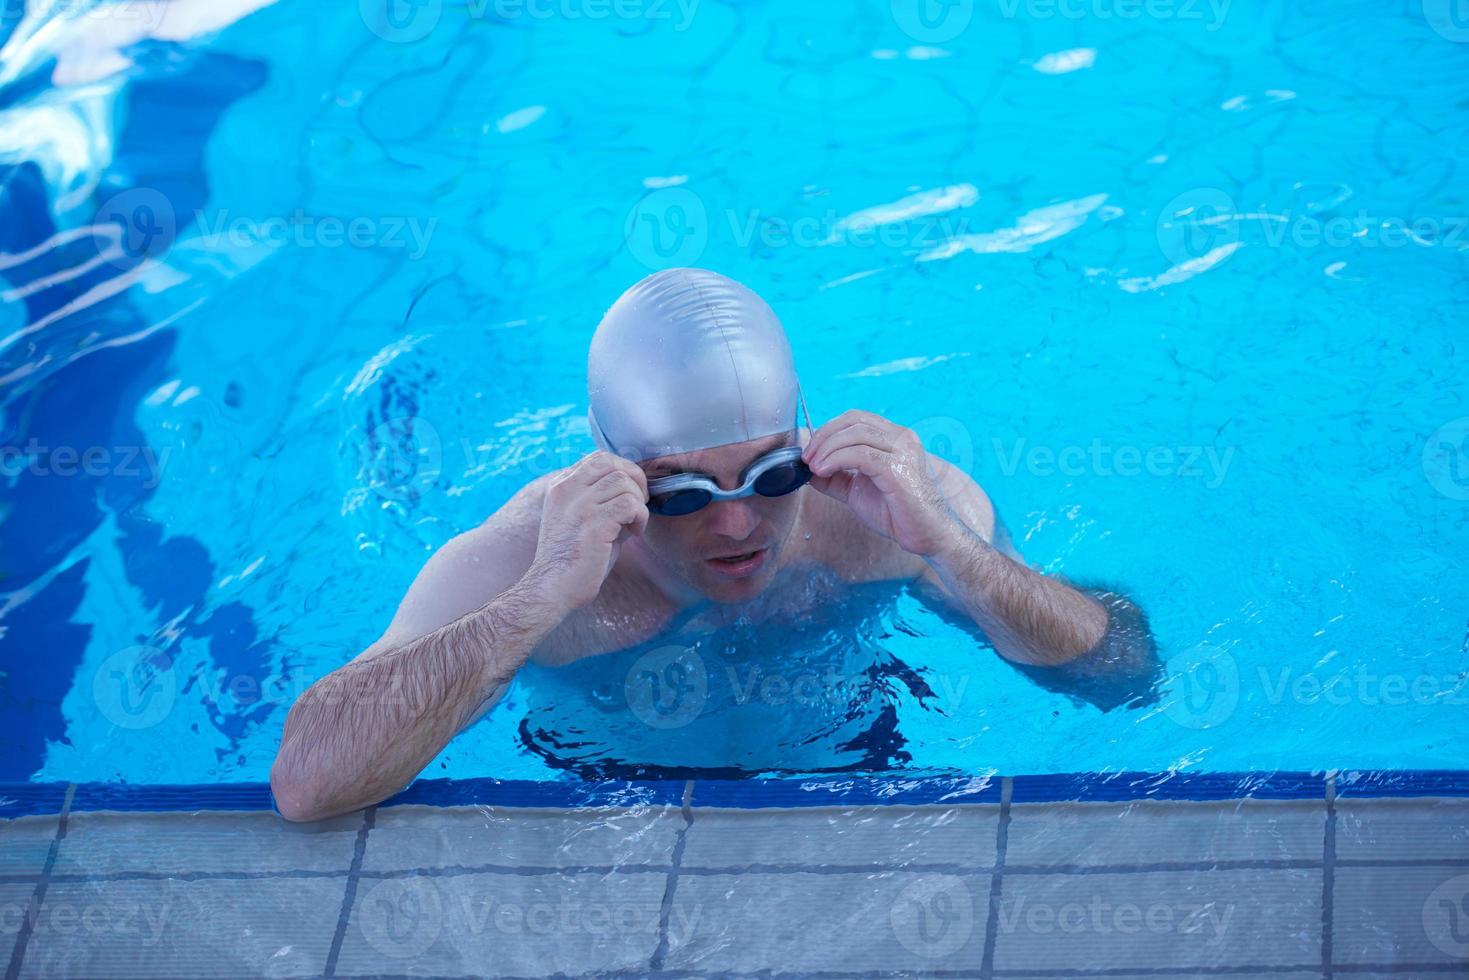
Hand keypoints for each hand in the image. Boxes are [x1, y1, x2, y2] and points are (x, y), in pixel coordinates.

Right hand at [531, 452, 648, 608]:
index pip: (598, 459)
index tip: (630, 494)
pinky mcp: (593, 524)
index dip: (623, 471)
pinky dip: (640, 517)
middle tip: (637, 505)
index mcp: (561, 487)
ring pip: (623, 481)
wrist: (552, 588)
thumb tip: (635, 490)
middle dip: (634, 480)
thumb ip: (602, 500)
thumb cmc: (572, 558)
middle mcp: (566, 491)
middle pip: (611, 462)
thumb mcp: (582, 518)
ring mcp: (578, 506)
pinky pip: (629, 504)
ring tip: (633, 524)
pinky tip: (634, 533)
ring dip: (637, 502)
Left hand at [803, 410, 956, 557]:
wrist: (926, 535)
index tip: (810, 451)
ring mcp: (903, 451)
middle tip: (807, 457)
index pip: (856, 419)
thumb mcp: (857, 490)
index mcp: (894, 438)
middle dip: (824, 436)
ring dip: (827, 448)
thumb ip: (835, 478)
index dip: (828, 429)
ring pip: (856, 434)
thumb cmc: (897, 513)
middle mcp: (901, 438)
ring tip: (814, 467)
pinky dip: (836, 460)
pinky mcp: (899, 469)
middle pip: (854, 420)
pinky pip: (861, 455)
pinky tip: (824, 472)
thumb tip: (809, 470)